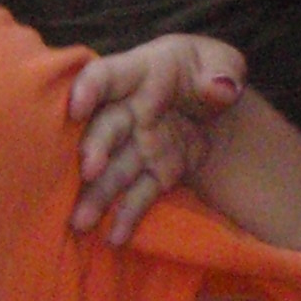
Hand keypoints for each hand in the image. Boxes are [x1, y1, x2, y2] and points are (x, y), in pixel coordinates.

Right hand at [70, 36, 247, 241]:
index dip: (90, 88)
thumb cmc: (210, 76)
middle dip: (95, 148)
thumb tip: (220, 88)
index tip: (77, 107)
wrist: (217, 114)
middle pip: (107, 128)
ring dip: (98, 194)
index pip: (110, 76)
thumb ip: (223, 70)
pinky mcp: (153, 174)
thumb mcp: (223, 62)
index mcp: (144, 74)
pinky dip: (127, 217)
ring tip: (82, 221)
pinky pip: (138, 195)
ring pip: (115, 169)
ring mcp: (139, 146)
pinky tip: (116, 237)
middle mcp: (130, 111)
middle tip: (88, 171)